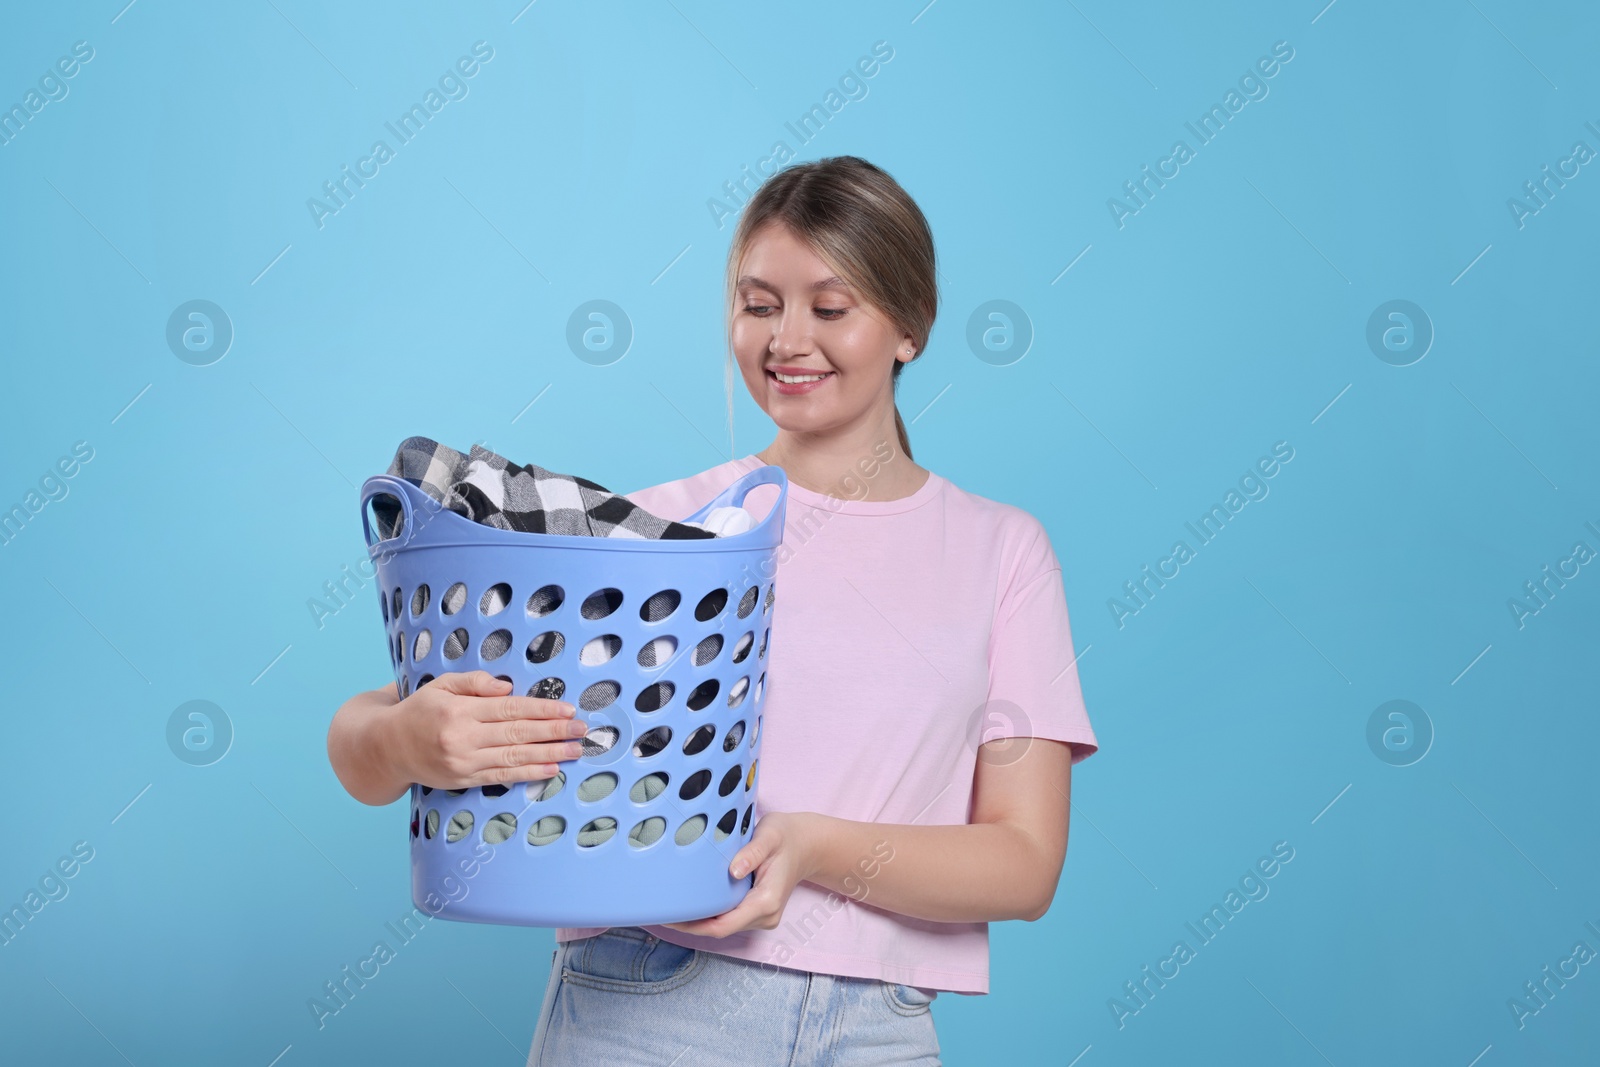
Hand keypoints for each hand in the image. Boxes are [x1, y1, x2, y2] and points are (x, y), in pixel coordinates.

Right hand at [383, 670, 591, 789]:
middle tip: (581, 730)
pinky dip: (528, 774)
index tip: (568, 709)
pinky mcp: (464, 780)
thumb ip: (474, 682)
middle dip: (554, 732)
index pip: (510, 709)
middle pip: (517, 734)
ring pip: (514, 758)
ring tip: (574, 750)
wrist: (387, 748)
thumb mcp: (441, 685)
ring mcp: (464, 762)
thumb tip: (507, 687)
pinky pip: (502, 777)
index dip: (542, 709)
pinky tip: (551, 769)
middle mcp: (462, 737)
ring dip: (549, 754)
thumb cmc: (419, 710)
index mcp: (459, 709)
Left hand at [661, 811, 819, 937]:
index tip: (669, 916)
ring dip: (697, 919)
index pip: (723, 925)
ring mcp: (761, 916)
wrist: (805, 844)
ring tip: (669, 905)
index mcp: (766, 901)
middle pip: (719, 929)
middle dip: (689, 923)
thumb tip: (733, 871)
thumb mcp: (770, 836)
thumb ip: (752, 852)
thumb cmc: (786, 837)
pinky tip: (690, 901)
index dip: (693, 925)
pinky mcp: (756, 911)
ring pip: (723, 925)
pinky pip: (728, 917)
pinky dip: (708, 913)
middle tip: (658, 910)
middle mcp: (765, 915)